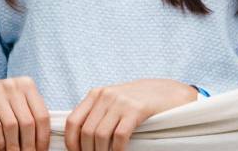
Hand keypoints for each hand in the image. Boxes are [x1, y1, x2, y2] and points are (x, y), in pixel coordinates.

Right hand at [0, 77, 50, 150]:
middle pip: (27, 122)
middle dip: (29, 145)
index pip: (42, 116)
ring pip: (11, 126)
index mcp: (27, 84)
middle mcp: (13, 85)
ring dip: (14, 146)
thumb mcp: (21, 100)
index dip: (43, 138)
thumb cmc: (5, 100)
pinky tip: (1, 150)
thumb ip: (33, 114)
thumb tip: (43, 143)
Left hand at [64, 79, 196, 150]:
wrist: (166, 92)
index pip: (73, 121)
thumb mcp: (113, 100)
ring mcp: (121, 102)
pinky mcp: (136, 110)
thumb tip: (79, 137)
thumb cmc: (138, 100)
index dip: (71, 142)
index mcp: (95, 94)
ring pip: (100, 135)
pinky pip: (119, 136)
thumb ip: (97, 113)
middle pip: (86, 131)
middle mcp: (105, 96)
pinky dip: (117, 150)